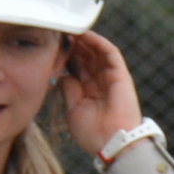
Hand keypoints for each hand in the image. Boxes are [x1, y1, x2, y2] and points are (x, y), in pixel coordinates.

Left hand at [58, 31, 143, 159]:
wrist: (111, 143)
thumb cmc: (92, 132)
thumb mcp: (72, 108)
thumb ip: (68, 89)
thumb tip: (62, 73)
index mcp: (89, 90)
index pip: (77, 67)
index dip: (65, 55)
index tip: (52, 45)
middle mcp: (100, 81)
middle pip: (86, 57)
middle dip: (73, 44)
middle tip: (59, 32)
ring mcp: (111, 78)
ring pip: (97, 52)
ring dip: (85, 40)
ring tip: (70, 29)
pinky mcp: (121, 76)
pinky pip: (111, 54)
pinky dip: (99, 43)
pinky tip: (86, 35)